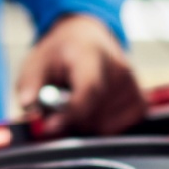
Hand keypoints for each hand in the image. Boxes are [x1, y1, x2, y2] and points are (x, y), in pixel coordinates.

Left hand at [15, 13, 146, 136]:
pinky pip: (118, 129)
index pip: (90, 89)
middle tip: (56, 107)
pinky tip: (92, 109)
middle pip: (96, 114)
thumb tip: (28, 106)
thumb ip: (30, 85)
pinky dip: (101, 126)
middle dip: (70, 119)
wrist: (87, 39)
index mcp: (91, 54)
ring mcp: (133, 85)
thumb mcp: (36, 63)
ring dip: (83, 122)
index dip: (71, 113)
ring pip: (104, 126)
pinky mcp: (140, 100)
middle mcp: (119, 68)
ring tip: (76, 101)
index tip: (49, 126)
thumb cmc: (59, 54)